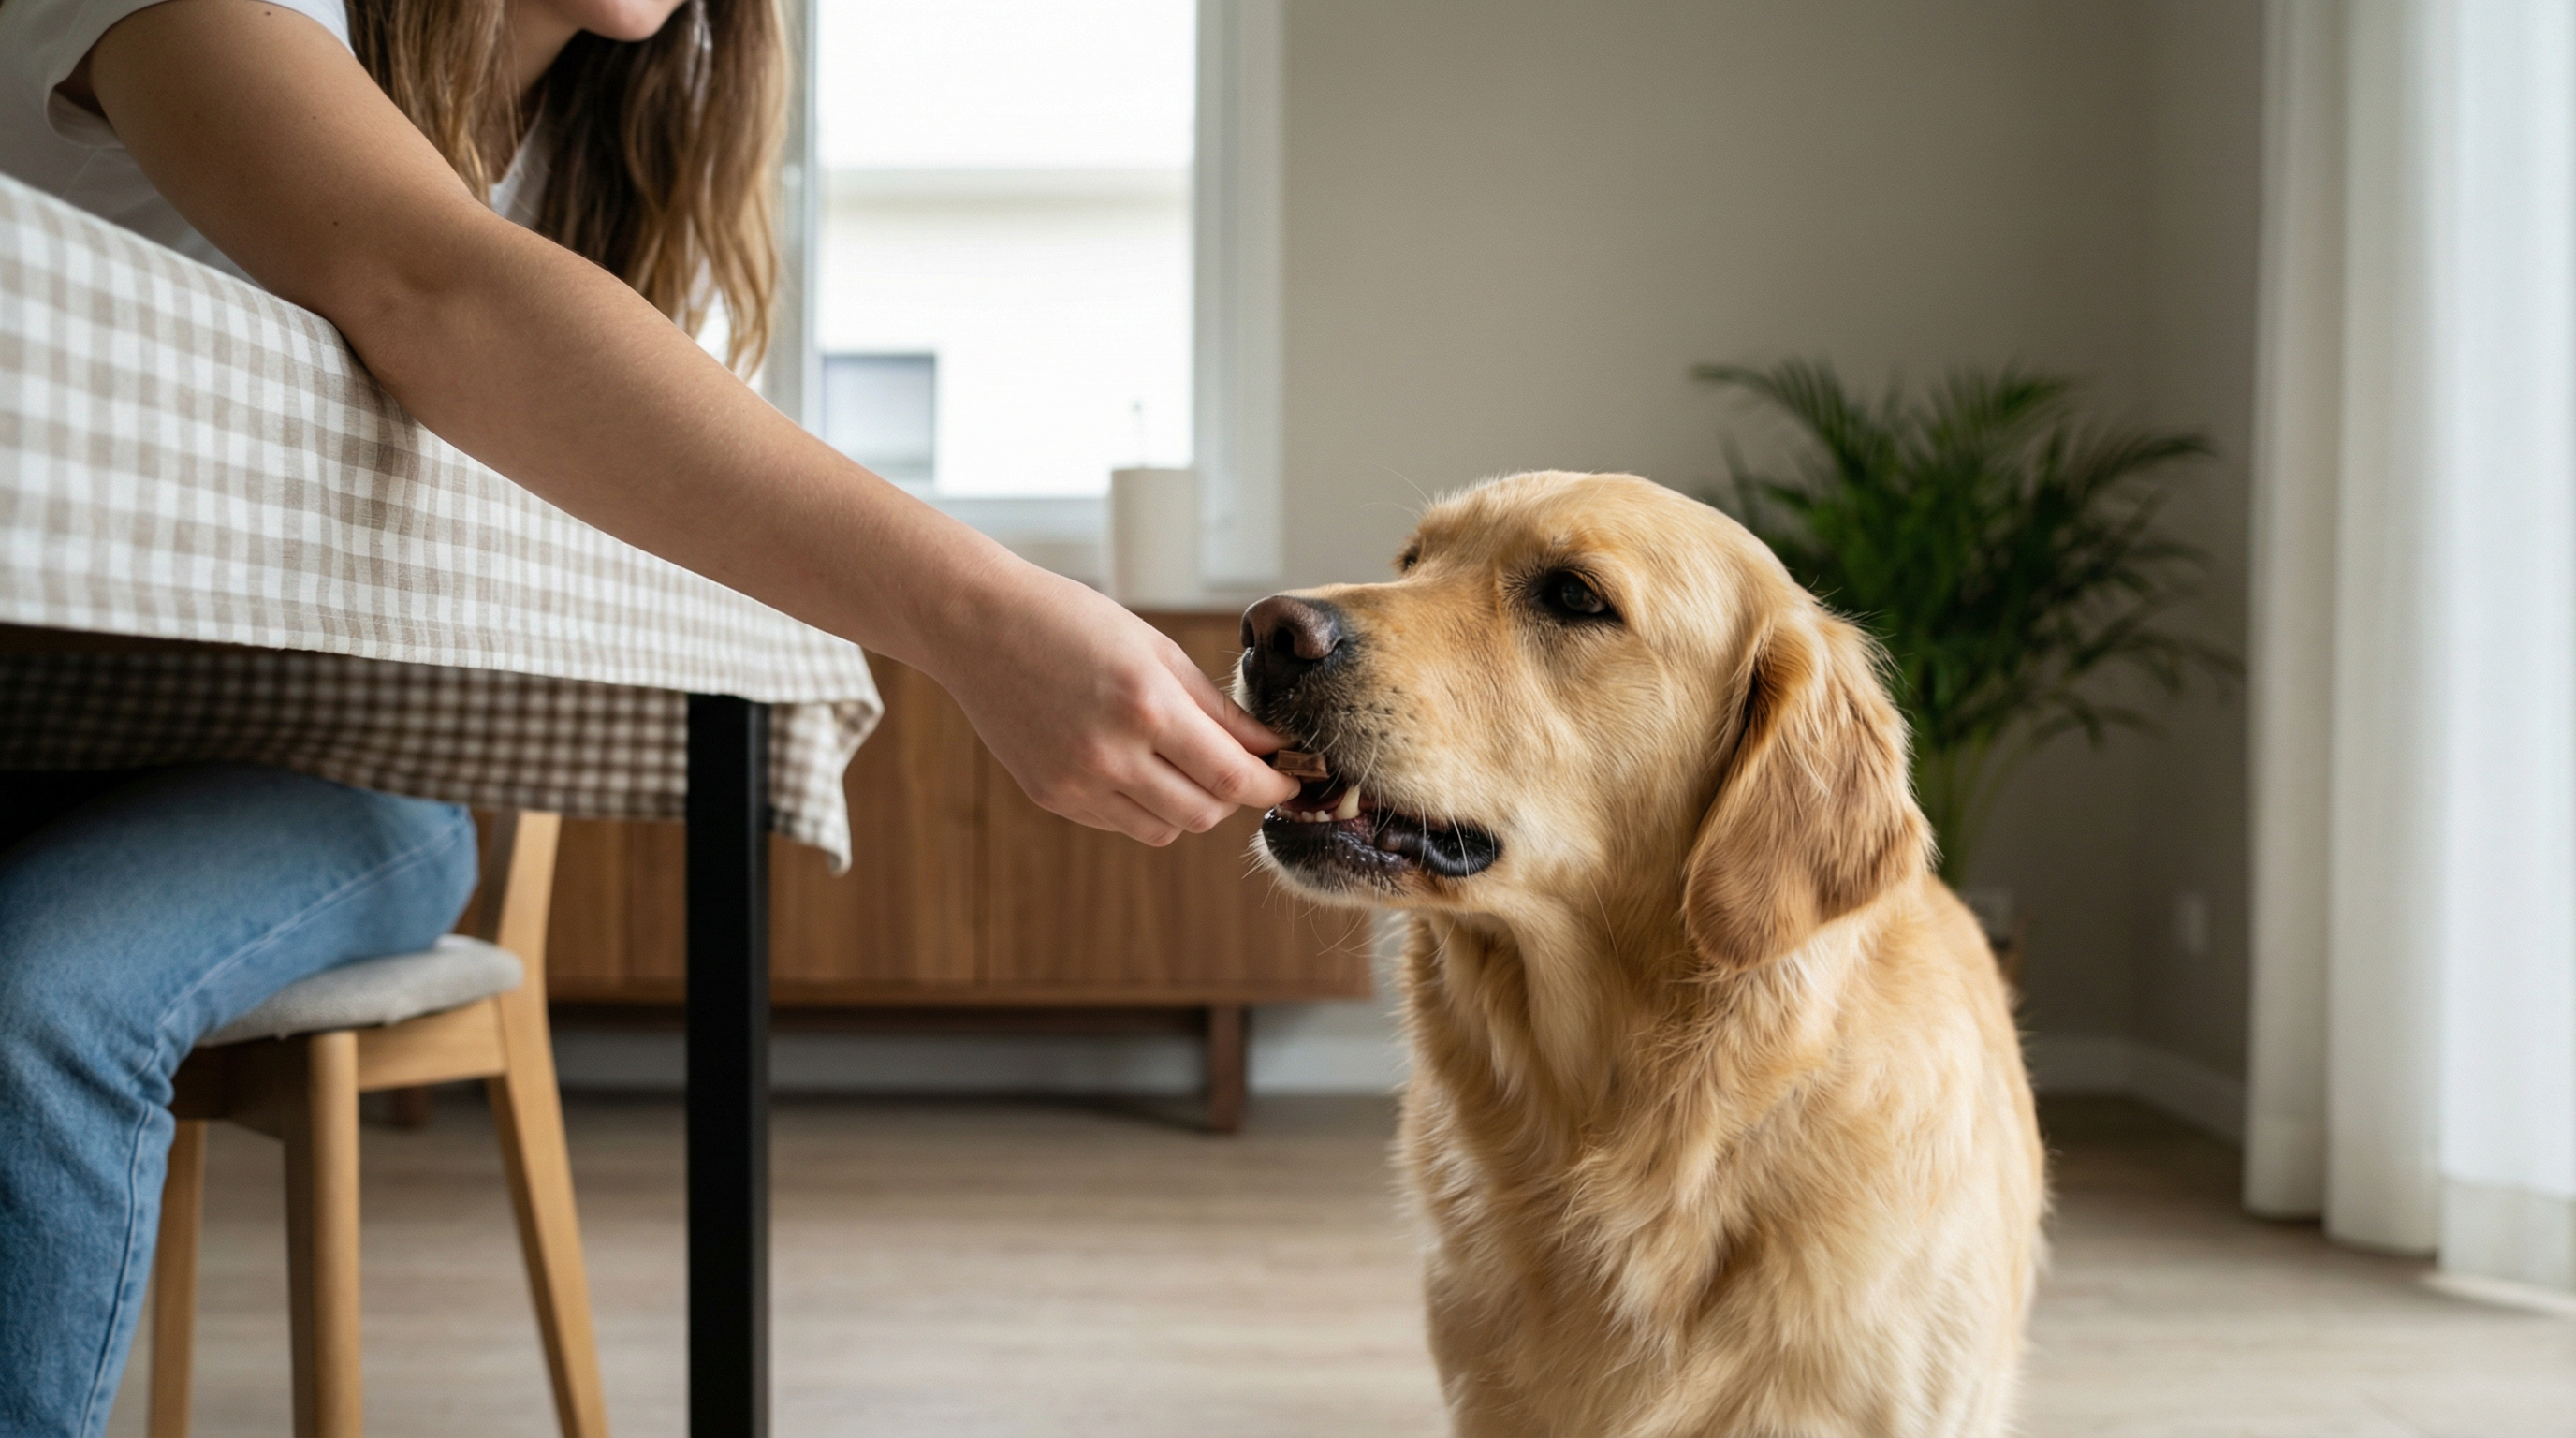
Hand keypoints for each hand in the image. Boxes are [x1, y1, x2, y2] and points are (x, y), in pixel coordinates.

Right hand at [924, 561, 1298, 844]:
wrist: (976, 626)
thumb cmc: (1071, 621)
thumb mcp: (1154, 648)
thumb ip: (1215, 707)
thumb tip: (1270, 747)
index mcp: (1145, 704)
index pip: (1233, 776)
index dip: (1273, 786)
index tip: (1291, 777)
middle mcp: (1111, 752)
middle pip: (1205, 812)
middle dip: (1236, 796)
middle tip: (1242, 768)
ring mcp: (1077, 782)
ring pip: (1167, 828)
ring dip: (1192, 805)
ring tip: (1185, 763)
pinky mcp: (1052, 797)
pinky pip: (1122, 822)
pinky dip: (1145, 804)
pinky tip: (1136, 764)